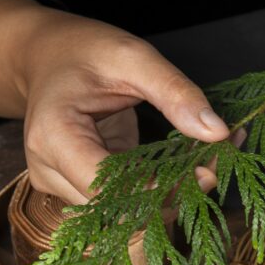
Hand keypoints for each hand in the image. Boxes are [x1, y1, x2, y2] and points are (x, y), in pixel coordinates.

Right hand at [0, 0, 231, 203]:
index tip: (204, 171)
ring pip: (123, 214)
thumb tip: (218, 133)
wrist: (47, 55)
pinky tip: (186, 169)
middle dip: (172, 193)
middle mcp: (48, 170)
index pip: (108, 187)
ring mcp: (59, 185)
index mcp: (53, 135)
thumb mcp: (133, 56)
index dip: (159, 188)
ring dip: (168, 196)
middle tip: (215, 164)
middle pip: (118, 208)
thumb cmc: (84, 50)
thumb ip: (174, 92)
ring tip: (204, 164)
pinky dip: (158, 190)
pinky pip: (123, 203)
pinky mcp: (77, 190)